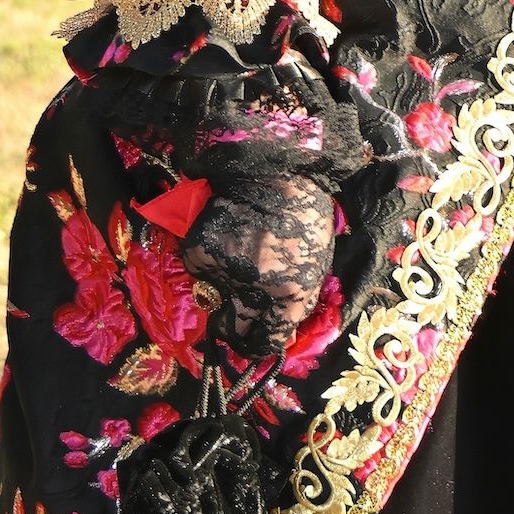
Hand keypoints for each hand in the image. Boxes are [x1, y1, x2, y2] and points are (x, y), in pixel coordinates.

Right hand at [190, 173, 337, 356]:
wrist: (274, 168)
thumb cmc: (304, 215)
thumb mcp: (315, 264)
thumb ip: (296, 302)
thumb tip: (278, 333)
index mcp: (290, 295)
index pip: (268, 342)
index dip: (260, 346)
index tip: (255, 344)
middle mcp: (254, 290)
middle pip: (233, 332)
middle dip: (233, 331)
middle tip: (234, 318)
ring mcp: (224, 271)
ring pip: (215, 296)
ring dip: (224, 284)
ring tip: (240, 253)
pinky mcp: (199, 253)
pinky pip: (200, 269)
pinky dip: (209, 259)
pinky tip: (225, 236)